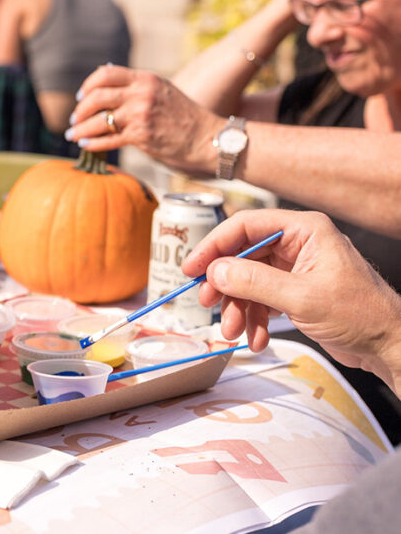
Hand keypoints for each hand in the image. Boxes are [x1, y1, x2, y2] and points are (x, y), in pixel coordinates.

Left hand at [67, 65, 222, 172]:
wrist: (207, 138)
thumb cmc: (184, 116)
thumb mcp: (162, 90)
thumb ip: (137, 87)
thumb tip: (105, 83)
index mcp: (145, 79)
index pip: (105, 74)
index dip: (88, 85)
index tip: (81, 96)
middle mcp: (141, 94)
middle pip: (96, 97)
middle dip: (80, 109)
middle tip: (75, 119)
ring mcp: (140, 115)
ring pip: (99, 120)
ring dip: (81, 129)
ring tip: (73, 135)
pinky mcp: (141, 136)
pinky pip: (108, 139)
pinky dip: (92, 143)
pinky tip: (86, 145)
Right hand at [182, 209, 400, 391]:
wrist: (390, 348)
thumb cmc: (361, 316)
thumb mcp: (303, 298)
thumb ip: (255, 281)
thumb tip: (215, 270)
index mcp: (304, 230)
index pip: (245, 226)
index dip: (214, 245)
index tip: (192, 267)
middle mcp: (297, 244)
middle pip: (242, 255)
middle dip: (224, 284)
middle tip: (207, 302)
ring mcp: (295, 268)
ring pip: (248, 280)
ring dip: (238, 308)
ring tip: (234, 332)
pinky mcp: (295, 290)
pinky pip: (261, 298)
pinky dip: (254, 319)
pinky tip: (256, 338)